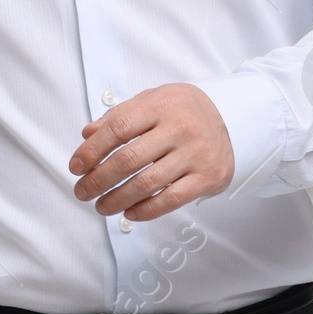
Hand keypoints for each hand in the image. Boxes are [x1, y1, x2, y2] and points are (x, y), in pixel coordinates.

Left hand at [68, 83, 233, 220]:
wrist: (236, 121)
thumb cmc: (185, 112)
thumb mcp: (154, 101)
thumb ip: (120, 116)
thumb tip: (87, 135)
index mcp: (162, 105)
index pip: (118, 129)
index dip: (91, 151)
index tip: (75, 167)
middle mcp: (181, 128)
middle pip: (128, 159)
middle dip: (98, 180)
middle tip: (82, 192)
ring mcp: (196, 154)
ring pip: (147, 183)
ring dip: (117, 199)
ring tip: (101, 206)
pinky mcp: (208, 177)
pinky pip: (171, 200)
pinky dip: (146, 210)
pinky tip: (129, 212)